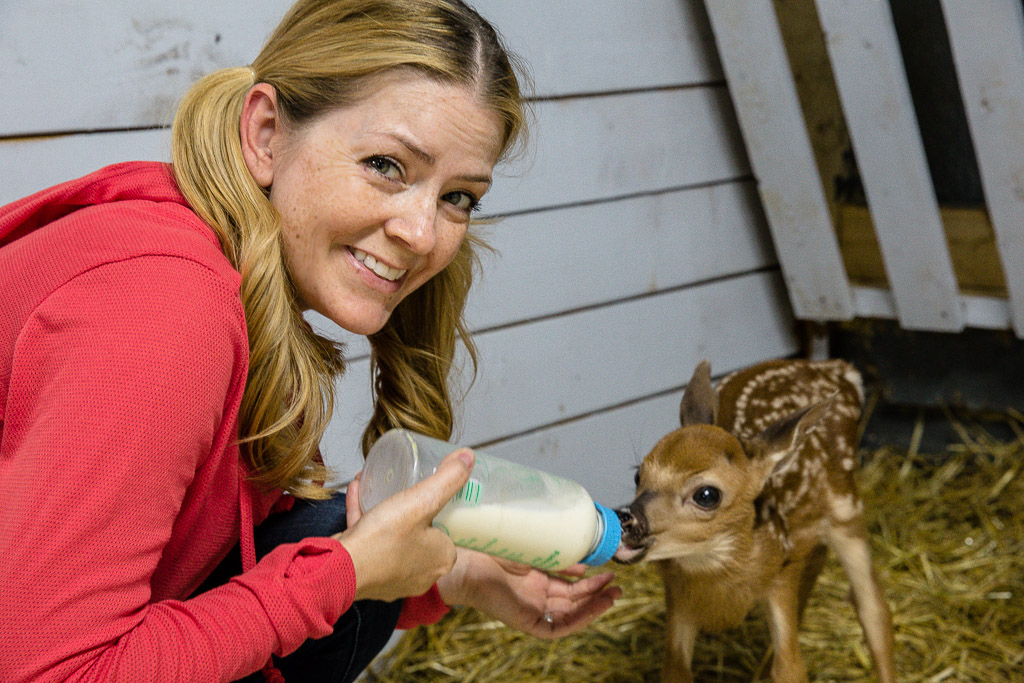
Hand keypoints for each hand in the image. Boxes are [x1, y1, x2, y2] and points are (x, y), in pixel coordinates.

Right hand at [334, 448, 473, 602]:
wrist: (338, 569)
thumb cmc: (384, 539)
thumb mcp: (421, 500)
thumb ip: (447, 479)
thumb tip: (468, 457)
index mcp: (441, 560)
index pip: (450, 532)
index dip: (443, 510)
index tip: (433, 493)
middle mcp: (421, 574)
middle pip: (421, 533)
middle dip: (411, 509)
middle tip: (407, 487)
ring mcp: (393, 576)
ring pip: (393, 536)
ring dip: (385, 509)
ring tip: (380, 485)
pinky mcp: (369, 573)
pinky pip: (371, 540)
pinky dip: (365, 516)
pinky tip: (357, 490)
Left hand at [436, 548, 621, 638]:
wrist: (468, 561)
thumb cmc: (492, 550)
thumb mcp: (533, 552)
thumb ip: (558, 559)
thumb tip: (584, 562)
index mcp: (537, 580)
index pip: (570, 586)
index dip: (590, 582)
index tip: (608, 571)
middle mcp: (536, 596)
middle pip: (574, 601)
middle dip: (597, 594)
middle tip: (617, 584)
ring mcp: (532, 610)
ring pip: (571, 615)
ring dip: (593, 607)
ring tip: (613, 595)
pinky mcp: (527, 622)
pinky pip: (557, 628)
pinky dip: (577, 621)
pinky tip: (592, 610)